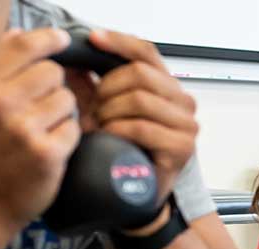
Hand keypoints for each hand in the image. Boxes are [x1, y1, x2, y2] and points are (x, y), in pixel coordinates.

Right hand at [0, 29, 79, 228]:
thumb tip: (22, 33)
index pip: (23, 45)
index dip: (49, 39)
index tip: (63, 41)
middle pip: (52, 71)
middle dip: (54, 87)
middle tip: (40, 108)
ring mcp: (23, 130)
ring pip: (67, 99)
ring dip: (62, 113)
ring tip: (41, 131)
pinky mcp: (47, 153)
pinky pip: (74, 128)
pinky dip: (67, 138)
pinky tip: (49, 149)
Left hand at [75, 30, 198, 209]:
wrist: (134, 198)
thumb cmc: (121, 154)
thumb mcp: (106, 113)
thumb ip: (95, 86)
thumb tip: (72, 62)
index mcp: (166, 87)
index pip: (147, 52)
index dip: (119, 42)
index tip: (92, 40)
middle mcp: (182, 102)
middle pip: (141, 73)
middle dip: (107, 89)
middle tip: (92, 109)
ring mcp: (186, 125)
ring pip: (140, 99)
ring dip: (110, 112)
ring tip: (99, 127)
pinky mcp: (181, 147)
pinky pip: (142, 127)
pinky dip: (118, 131)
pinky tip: (109, 138)